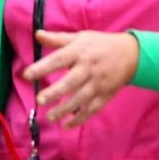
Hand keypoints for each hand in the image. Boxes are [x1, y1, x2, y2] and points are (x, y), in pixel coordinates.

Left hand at [22, 30, 139, 127]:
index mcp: (79, 52)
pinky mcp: (105, 95)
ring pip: (80, 99)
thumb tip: (37, 35)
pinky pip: (92, 109)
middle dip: (55, 92)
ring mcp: (98, 84)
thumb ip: (57, 39)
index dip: (42, 67)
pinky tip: (67, 125)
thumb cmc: (99, 44)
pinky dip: (80, 119)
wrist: (131, 54)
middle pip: (71, 82)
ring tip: (49, 117)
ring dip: (65, 109)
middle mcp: (88, 69)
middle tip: (40, 100)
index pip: (58, 60)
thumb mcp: (79, 37)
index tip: (26, 74)